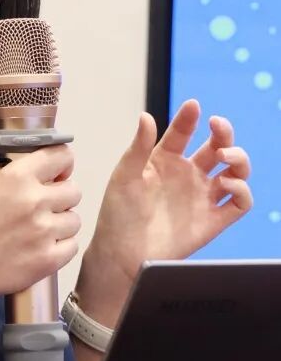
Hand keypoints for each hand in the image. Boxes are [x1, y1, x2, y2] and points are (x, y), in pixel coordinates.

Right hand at [0, 146, 82, 300]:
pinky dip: (60, 246)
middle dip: (60, 196)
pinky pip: (71, 245)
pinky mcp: (49, 260)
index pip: (62, 156)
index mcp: (17, 177)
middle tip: (42, 207)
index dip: (61, 164)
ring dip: (60, 223)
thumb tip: (30, 166)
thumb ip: (6, 171)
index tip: (55, 174)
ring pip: (74, 220)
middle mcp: (35, 201)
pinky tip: (41, 247)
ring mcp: (45, 232)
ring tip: (38, 231)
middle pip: (74, 191)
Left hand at [88, 99, 252, 289]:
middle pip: (216, 147)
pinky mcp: (213, 220)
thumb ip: (138, 146)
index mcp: (164, 160)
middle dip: (224, 133)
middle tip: (219, 126)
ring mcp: (202, 197)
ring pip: (234, 171)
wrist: (121, 255)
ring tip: (226, 155)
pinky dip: (242, 190)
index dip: (189, 118)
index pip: (182, 133)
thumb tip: (146, 116)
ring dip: (239, 158)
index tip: (194, 106)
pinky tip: (228, 184)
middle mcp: (187, 175)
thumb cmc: (118, 214)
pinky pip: (239, 203)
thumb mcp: (124, 176)